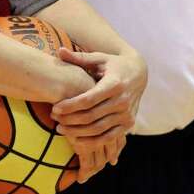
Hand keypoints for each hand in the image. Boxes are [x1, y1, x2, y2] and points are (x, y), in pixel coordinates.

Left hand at [51, 48, 145, 176]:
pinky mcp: (129, 124)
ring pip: (98, 129)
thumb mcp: (99, 58)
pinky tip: (76, 140)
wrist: (139, 73)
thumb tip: (59, 51)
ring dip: (77, 132)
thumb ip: (79, 58)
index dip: (70, 106)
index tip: (55, 108)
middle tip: (54, 119)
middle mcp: (123, 100)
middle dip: (70, 119)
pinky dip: (92, 142)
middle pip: (91, 116)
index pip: (89, 99)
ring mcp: (127, 114)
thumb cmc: (113, 65)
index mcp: (114, 83)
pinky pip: (108, 137)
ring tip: (61, 129)